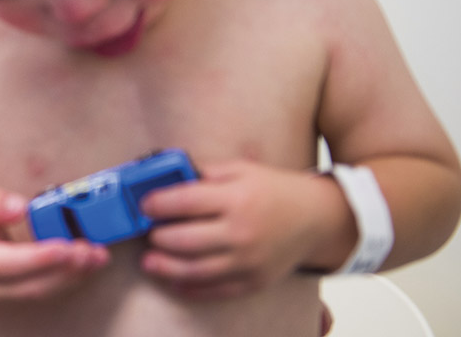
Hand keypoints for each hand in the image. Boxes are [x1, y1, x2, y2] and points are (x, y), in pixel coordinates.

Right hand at [0, 186, 108, 303]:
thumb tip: (18, 207)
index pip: (9, 264)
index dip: (38, 257)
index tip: (64, 247)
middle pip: (33, 285)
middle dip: (66, 270)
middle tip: (90, 252)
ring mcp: (6, 298)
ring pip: (44, 292)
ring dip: (74, 276)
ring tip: (97, 256)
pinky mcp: (20, 299)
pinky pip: (49, 292)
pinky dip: (71, 278)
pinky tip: (88, 263)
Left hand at [139, 160, 332, 299]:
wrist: (316, 219)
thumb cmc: (273, 190)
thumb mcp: (240, 170)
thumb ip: (203, 172)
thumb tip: (166, 174)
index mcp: (236, 198)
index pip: (185, 202)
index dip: (157, 204)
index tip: (143, 205)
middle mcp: (241, 232)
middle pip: (185, 240)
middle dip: (158, 237)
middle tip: (148, 233)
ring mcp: (248, 261)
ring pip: (195, 270)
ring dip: (165, 267)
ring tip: (149, 261)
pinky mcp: (253, 282)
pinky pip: (215, 290)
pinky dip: (190, 288)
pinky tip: (173, 281)